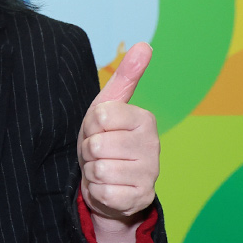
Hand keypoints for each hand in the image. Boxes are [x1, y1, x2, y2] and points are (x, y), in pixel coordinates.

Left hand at [79, 44, 159, 235]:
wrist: (109, 182)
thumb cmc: (106, 139)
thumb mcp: (108, 106)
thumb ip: (126, 76)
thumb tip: (145, 44)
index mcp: (145, 119)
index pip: (100, 116)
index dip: (90, 125)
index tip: (99, 130)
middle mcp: (153, 145)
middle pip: (97, 144)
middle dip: (89, 150)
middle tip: (99, 152)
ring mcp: (150, 174)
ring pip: (99, 169)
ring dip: (92, 171)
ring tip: (103, 168)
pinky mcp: (140, 198)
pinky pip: (103, 191)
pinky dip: (97, 191)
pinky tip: (108, 186)